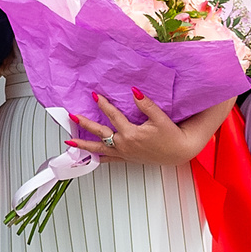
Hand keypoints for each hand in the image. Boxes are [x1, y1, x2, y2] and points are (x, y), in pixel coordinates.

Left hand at [67, 91, 203, 167]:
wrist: (180, 152)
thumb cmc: (171, 136)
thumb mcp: (160, 118)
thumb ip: (146, 104)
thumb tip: (134, 91)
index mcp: (131, 134)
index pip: (113, 116)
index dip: (103, 104)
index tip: (95, 95)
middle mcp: (125, 145)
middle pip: (100, 133)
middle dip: (85, 124)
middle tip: (72, 116)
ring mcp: (125, 154)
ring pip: (100, 149)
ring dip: (84, 144)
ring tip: (70, 141)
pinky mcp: (128, 159)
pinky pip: (109, 160)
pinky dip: (98, 158)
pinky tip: (90, 157)